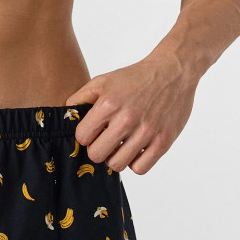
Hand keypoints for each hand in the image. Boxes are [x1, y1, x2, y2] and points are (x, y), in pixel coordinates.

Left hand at [64, 54, 195, 174]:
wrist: (173, 72)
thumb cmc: (135, 77)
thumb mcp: (103, 80)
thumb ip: (80, 98)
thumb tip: (66, 115)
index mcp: (109, 104)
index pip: (82, 137)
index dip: (85, 136)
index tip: (92, 131)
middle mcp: (127, 119)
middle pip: (97, 155)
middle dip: (97, 149)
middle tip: (105, 141)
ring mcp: (146, 132)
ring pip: (117, 165)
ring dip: (115, 157)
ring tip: (120, 145)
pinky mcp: (164, 141)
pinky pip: (140, 168)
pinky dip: (135, 162)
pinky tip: (136, 149)